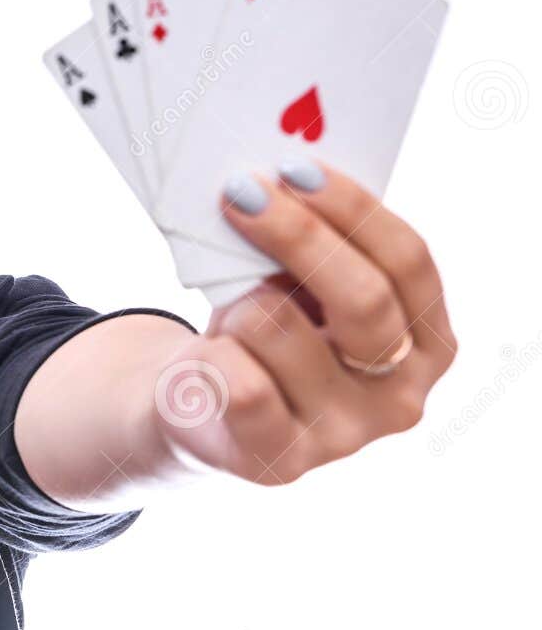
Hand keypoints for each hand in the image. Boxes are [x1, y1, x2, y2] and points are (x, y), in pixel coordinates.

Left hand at [151, 158, 457, 484]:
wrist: (202, 411)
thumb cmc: (264, 332)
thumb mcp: (300, 286)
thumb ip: (312, 250)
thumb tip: (277, 182)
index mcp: (427, 341)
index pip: (409, 263)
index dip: (354, 210)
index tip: (296, 167)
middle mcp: (401, 395)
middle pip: (363, 297)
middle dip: (296, 234)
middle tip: (241, 191)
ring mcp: (345, 435)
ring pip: (279, 328)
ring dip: (237, 302)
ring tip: (226, 311)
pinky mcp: (282, 461)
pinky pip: (242, 383)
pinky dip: (211, 354)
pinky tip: (205, 356)